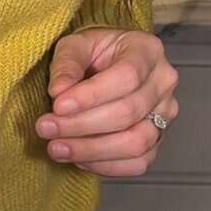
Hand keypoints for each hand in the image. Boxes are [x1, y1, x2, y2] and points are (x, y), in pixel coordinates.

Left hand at [35, 29, 177, 176]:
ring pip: (136, 142)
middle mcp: (163, 83)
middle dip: (81, 124)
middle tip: (46, 128)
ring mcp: (164, 115)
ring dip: (91, 150)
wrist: (107, 67)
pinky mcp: (157, 141)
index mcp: (147, 51)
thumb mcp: (76, 45)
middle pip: (128, 112)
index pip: (127, 77)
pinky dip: (104, 165)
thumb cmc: (94, 54)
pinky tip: (77, 158)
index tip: (58, 105)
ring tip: (56, 147)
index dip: (91, 96)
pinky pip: (138, 163)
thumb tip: (59, 92)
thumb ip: (67, 64)